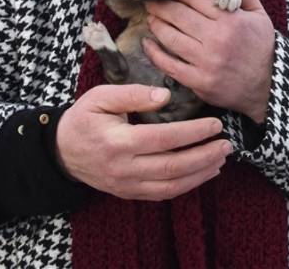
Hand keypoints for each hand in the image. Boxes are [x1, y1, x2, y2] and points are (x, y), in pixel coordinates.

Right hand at [55, 84, 230, 200]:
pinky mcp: (130, 193)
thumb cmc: (84, 119)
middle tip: (226, 144)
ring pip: (171, 185)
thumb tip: (165, 95)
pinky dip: (188, 185)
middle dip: (204, 156)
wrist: (62, 151)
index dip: (193, 132)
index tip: (215, 124)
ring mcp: (127, 185)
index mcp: (117, 142)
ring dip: (201, 173)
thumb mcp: (100, 97)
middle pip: (172, 166)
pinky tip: (204, 172)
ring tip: (221, 159)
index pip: (163, 139)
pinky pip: (163, 193)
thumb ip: (133, 94)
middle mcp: (124, 168)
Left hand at [143, 0, 275, 123]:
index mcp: (231, 19)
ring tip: (151, 18)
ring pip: (169, 37)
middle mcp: (217, 39)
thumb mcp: (258, 12)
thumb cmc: (262, 46)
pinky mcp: (198, 81)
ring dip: (156, 25)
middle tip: (150, 1)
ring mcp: (206, 61)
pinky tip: (148, 43)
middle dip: (160, 5)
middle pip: (177, 14)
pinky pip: (168, 64)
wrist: (269, 86)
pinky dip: (154, 52)